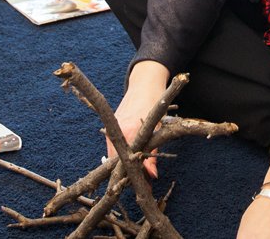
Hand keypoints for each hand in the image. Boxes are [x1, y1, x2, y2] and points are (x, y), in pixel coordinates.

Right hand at [107, 61, 168, 177]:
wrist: (144, 83)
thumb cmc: (155, 102)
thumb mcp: (158, 127)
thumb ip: (153, 152)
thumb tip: (152, 175)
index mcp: (128, 131)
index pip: (126, 163)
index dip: (135, 177)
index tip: (144, 186)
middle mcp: (116, 131)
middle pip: (116, 162)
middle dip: (128, 175)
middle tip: (143, 183)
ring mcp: (111, 129)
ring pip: (114, 156)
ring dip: (124, 166)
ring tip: (139, 174)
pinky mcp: (110, 128)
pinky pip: (113, 147)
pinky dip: (121, 156)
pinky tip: (131, 161)